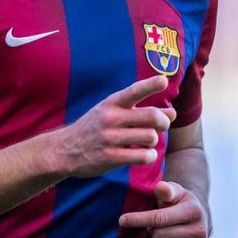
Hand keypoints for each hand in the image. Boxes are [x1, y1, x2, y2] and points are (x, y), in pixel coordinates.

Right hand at [55, 75, 174, 177]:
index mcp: (112, 103)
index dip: (151, 85)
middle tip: (162, 125)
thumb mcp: (113, 113)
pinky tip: (144, 155)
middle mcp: (111, 118)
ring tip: (148, 142)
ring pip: (150, 137)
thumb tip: (172, 113)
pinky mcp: (110, 157)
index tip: (164, 80)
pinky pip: (142, 156)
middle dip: (164, 121)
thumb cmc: (95, 128)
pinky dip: (149, 156)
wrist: (65, 150)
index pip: (134, 91)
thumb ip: (141, 111)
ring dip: (154, 141)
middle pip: (151, 116)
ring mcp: (110, 138)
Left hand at [118, 180, 208, 237]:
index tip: (122, 220)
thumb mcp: (175, 191)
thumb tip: (160, 187)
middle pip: (157, 235)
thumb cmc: (180, 202)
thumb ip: (166, 189)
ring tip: (160, 235)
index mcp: (193, 211)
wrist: (199, 217)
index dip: (138, 219)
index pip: (159, 218)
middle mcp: (199, 231)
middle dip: (150, 229)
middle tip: (155, 225)